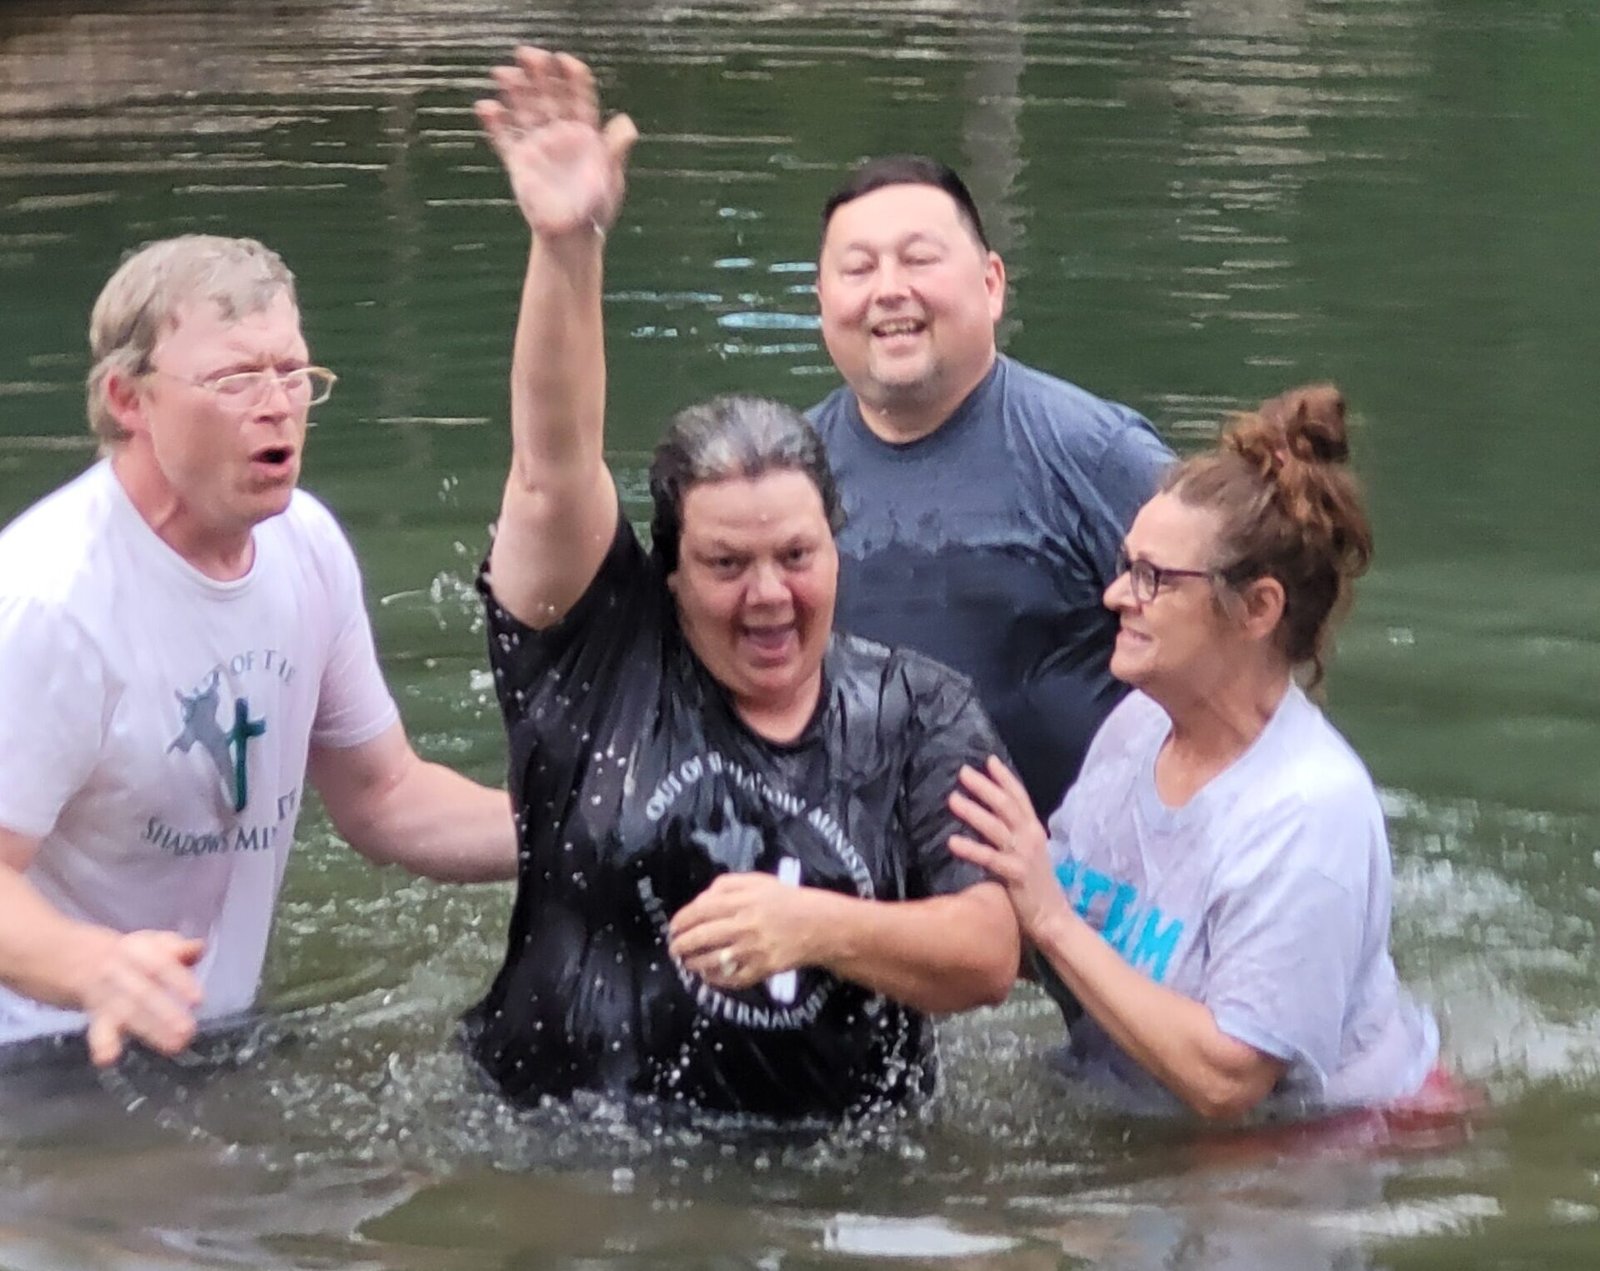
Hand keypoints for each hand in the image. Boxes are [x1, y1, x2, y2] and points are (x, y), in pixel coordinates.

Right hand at [77, 930, 204, 1066]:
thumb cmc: (136, 955)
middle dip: (165, 1013)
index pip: (159, 965)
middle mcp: (118, 972)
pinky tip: (106, 1059)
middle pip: (143, 993)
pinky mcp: (97, 1016)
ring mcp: (105, 995)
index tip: (198, 1000)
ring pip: (128, 1013)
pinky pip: (98, 1029)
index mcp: (136, 949)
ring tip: (174, 1047)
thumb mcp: (155, 943)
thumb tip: (198, 948)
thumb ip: (177, 947)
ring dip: (150, 1031)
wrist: (82, 961)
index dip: (179, 982)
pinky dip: (103, 1044)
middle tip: (188, 1031)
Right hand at [475, 47, 638, 238]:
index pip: (579, 98)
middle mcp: (559, 134)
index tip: (564, 60)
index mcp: (585, 134)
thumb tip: (626, 122)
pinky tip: (486, 106)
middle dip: (538, 75)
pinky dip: (494, 124)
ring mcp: (538, 147)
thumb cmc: (597, 207)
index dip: (572, 78)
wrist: (573, 236)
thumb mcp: (612, 177)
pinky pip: (504, 140)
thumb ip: (616, 149)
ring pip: (524, 112)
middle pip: (548, 97)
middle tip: (527, 53)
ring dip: (514, 92)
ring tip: (503, 72)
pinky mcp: (519, 164)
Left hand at [667, 872, 824, 992]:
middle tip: (674, 949)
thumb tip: (700, 900)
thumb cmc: (786, 900)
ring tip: (686, 963)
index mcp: (742, 900)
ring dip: (692, 963)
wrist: (820, 925)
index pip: (699, 911)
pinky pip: (731, 979)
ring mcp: (753, 950)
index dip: (680, 921)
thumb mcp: (757, 881)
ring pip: (711, 960)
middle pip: (701, 937)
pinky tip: (707, 975)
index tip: (672, 928)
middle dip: (681, 945)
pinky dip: (714, 979)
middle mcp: (745, 924)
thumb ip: (726, 885)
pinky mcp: (762, 969)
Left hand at [947, 755, 1063, 937]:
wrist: (1052, 916)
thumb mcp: (1027, 852)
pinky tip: (952, 842)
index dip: (1004, 777)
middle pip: (1005, 805)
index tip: (989, 760)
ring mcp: (1024, 855)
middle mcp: (1031, 837)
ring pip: (996, 827)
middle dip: (984, 786)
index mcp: (1034, 830)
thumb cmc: (1035, 885)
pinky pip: (990, 858)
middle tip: (963, 772)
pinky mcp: (1017, 874)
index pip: (1019, 797)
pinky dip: (971, 849)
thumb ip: (1012, 834)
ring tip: (953, 799)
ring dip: (973, 811)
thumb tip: (988, 817)